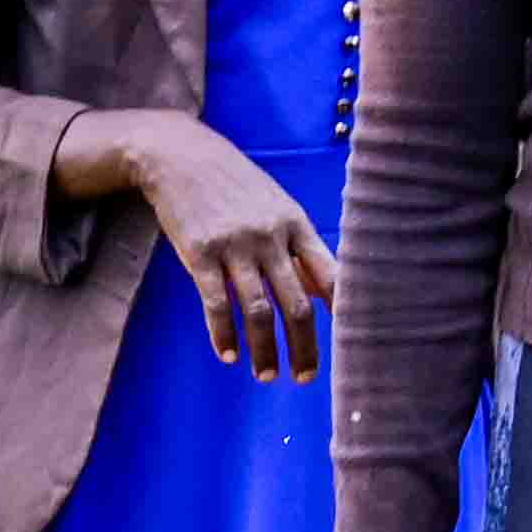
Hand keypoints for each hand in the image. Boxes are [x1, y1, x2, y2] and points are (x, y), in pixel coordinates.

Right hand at [114, 113, 338, 383]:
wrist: (179, 154)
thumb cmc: (234, 183)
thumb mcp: (276, 204)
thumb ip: (300, 246)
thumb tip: (324, 292)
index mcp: (296, 223)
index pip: (330, 273)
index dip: (343, 311)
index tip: (351, 345)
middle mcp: (270, 236)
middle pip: (296, 303)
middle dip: (304, 347)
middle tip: (305, 377)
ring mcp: (234, 245)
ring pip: (257, 310)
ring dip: (264, 349)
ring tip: (267, 375)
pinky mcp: (200, 253)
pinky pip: (216, 303)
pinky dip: (224, 334)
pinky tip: (229, 355)